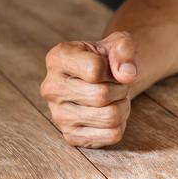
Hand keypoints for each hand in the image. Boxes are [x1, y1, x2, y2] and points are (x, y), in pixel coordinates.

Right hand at [40, 31, 139, 147]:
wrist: (100, 80)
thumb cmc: (107, 59)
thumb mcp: (118, 43)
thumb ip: (125, 48)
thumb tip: (127, 76)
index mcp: (56, 59)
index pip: (95, 69)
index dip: (115, 69)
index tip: (111, 67)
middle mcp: (51, 88)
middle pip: (102, 95)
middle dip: (120, 89)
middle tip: (116, 84)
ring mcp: (58, 115)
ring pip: (110, 117)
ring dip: (123, 106)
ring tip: (114, 98)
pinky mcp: (70, 135)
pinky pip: (111, 135)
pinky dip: (120, 124)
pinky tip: (108, 113)